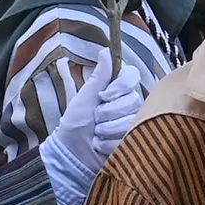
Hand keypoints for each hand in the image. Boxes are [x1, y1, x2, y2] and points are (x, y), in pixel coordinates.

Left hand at [36, 50, 144, 204]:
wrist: (71, 154)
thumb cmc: (75, 124)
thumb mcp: (84, 97)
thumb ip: (99, 76)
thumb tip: (106, 50)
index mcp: (117, 91)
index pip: (132, 76)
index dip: (119, 87)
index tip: (103, 96)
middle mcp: (129, 105)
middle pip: (132, 99)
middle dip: (108, 111)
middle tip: (95, 119)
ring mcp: (132, 123)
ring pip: (130, 119)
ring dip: (107, 128)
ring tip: (96, 134)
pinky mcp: (132, 141)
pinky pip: (128, 136)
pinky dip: (109, 142)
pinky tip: (101, 145)